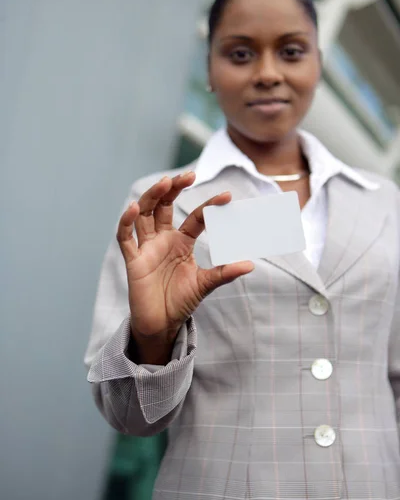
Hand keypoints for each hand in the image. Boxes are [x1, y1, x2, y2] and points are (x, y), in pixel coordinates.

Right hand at [117, 172, 253, 361]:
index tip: (227, 196)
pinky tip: (134, 208)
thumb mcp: (205, 284)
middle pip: (164, 206)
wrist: (161, 324)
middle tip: (188, 175)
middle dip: (174, 188)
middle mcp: (162, 239)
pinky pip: (125, 237)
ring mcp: (147, 248)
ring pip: (145, 214)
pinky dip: (127, 221)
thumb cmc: (181, 301)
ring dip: (152, 196)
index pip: (195, 217)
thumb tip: (250, 264)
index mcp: (181, 241)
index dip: (209, 206)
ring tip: (165, 182)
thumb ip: (224, 273)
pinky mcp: (133, 260)